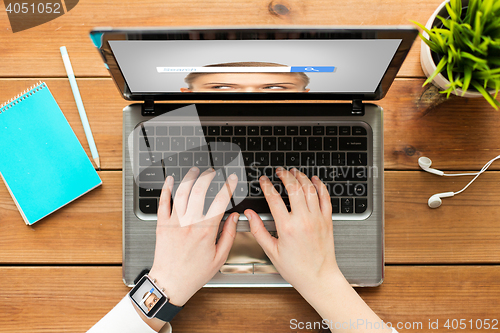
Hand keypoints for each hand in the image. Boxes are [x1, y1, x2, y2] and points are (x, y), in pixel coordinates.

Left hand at [148, 167, 239, 306]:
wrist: (170, 282)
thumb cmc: (194, 273)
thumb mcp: (219, 257)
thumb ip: (229, 234)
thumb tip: (235, 217)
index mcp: (206, 230)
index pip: (221, 201)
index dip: (229, 186)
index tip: (233, 179)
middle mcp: (189, 223)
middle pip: (199, 190)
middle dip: (208, 176)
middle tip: (213, 172)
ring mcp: (174, 222)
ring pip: (181, 192)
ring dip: (189, 177)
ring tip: (195, 170)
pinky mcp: (162, 224)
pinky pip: (163, 202)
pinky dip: (166, 188)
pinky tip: (170, 180)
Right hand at [245, 167, 341, 293]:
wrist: (319, 278)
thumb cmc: (296, 268)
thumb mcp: (271, 251)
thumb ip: (258, 230)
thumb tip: (249, 215)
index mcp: (287, 227)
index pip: (274, 198)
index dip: (266, 185)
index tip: (263, 180)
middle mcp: (303, 220)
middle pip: (293, 188)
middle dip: (284, 175)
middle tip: (279, 172)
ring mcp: (317, 219)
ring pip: (310, 189)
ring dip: (301, 177)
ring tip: (294, 172)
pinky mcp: (327, 220)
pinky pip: (325, 197)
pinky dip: (319, 186)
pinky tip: (314, 180)